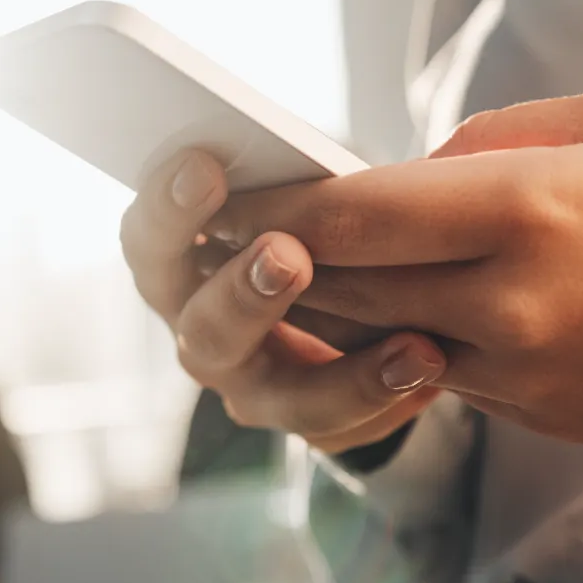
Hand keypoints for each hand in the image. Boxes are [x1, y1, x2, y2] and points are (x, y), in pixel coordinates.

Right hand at [119, 151, 446, 453]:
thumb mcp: (309, 185)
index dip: (167, 208)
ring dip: (340, 376)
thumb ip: (312, 179)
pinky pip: (342, 427)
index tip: (205, 167)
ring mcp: (253, 386)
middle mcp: (203, 331)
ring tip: (412, 346)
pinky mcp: (311, 423)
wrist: (369, 294)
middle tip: (286, 254)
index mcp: (180, 261)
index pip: (149, 239)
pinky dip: (389, 396)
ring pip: (276, 399)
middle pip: (202, 329)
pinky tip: (433, 361)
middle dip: (243, 293)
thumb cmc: (320, 217)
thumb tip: (395, 155)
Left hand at [212, 93, 582, 452]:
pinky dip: (384, 341)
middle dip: (264, 264)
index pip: (351, 216)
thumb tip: (401, 174)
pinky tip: (360, 312)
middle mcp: (507, 302)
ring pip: (370, 341)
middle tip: (205, 235)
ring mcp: (516, 372)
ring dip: (312, 312)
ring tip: (260, 275)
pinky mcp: (527, 414)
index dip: (270, 207)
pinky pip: (429, 373)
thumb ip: (488, 144)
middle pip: (339, 288)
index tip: (217, 193)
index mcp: (525, 211)